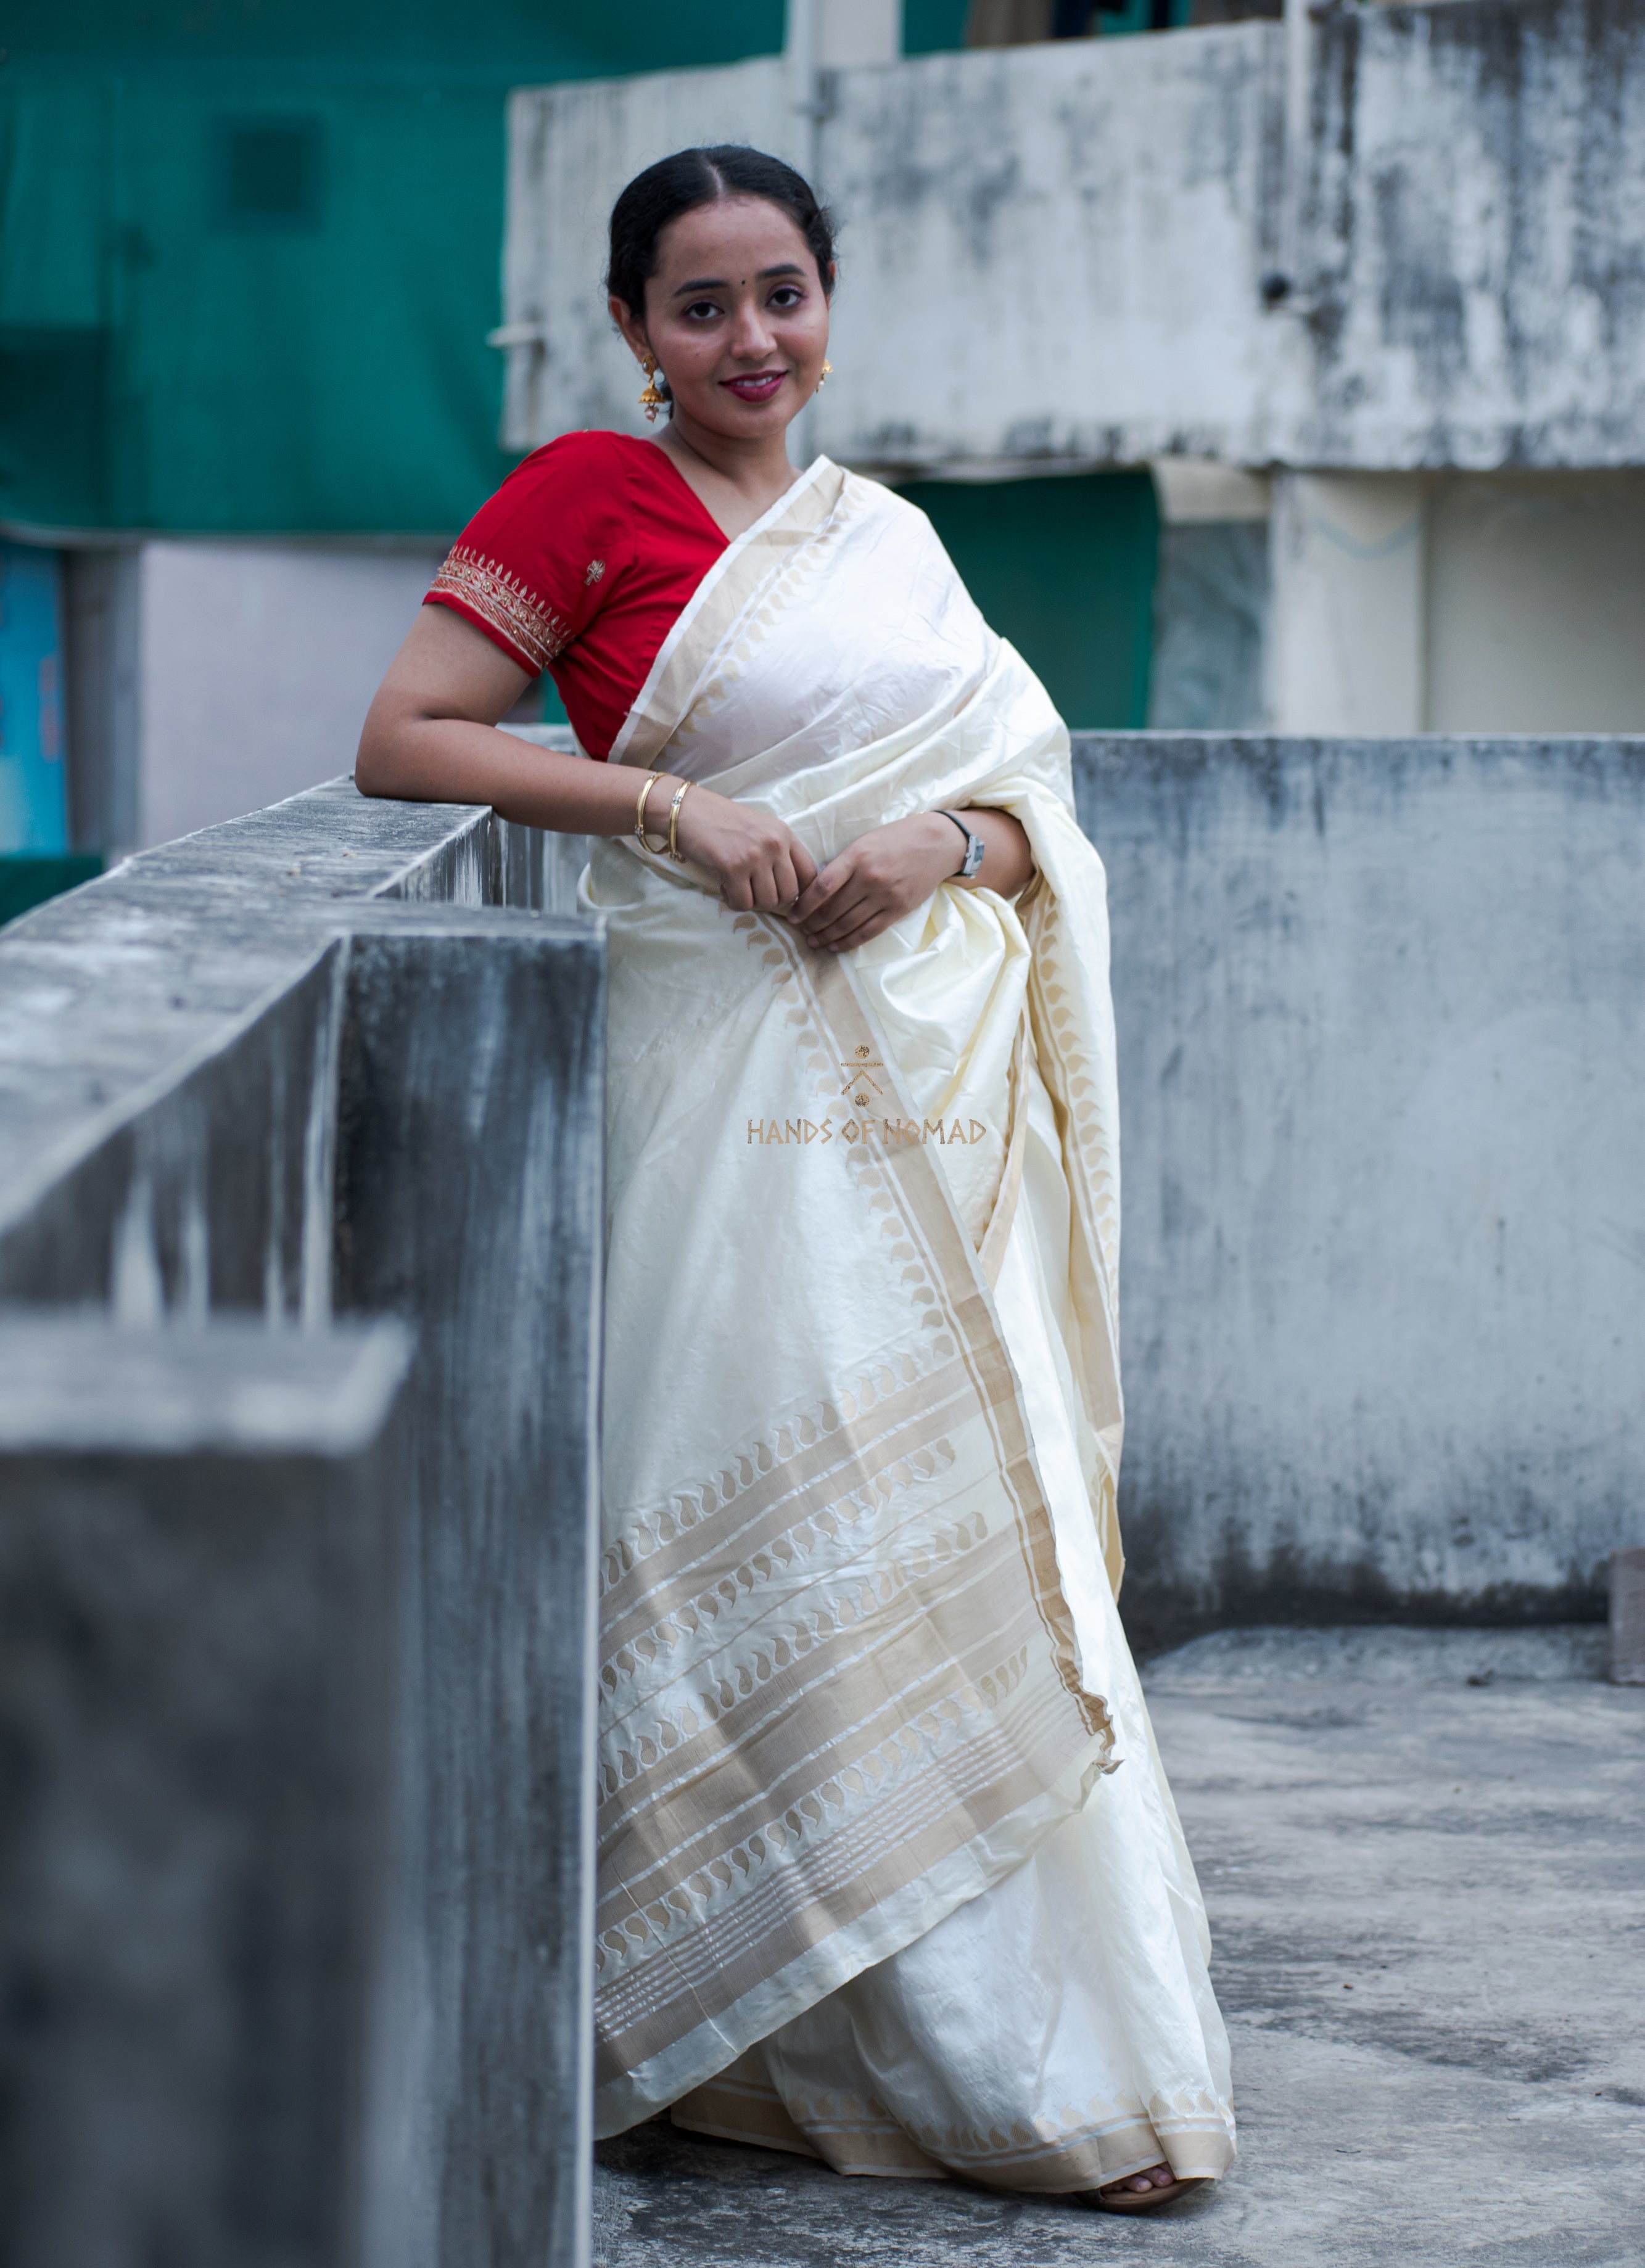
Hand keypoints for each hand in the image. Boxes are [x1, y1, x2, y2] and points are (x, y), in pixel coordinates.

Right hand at [670, 780, 819, 911]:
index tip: (783, 895)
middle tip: (753, 891)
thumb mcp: (759, 829)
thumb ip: (777, 852)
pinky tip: (724, 887)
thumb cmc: (720, 821)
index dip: (799, 892)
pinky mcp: (733, 868)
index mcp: (784, 833)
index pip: (810, 873)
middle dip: (771, 900)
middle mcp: (774, 844)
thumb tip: (790, 890)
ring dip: (751, 901)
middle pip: (789, 893)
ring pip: (768, 902)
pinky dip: (734, 902)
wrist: (686, 811)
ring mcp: (755, 856)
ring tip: (737, 887)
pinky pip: (743, 903)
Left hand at [789, 813, 964, 952]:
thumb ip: (843, 864)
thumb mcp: (865, 842)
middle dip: (813, 924)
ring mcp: (885, 896)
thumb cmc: (896, 839)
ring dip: (827, 937)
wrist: (936, 843)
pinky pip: (868, 932)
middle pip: (833, 910)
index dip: (804, 906)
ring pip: (848, 924)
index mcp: (856, 856)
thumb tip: (817, 891)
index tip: (792, 915)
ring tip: (814, 942)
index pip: (822, 887)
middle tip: (802, 931)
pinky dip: (849, 942)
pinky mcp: (898, 910)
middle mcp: (870, 877)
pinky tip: (836, 946)